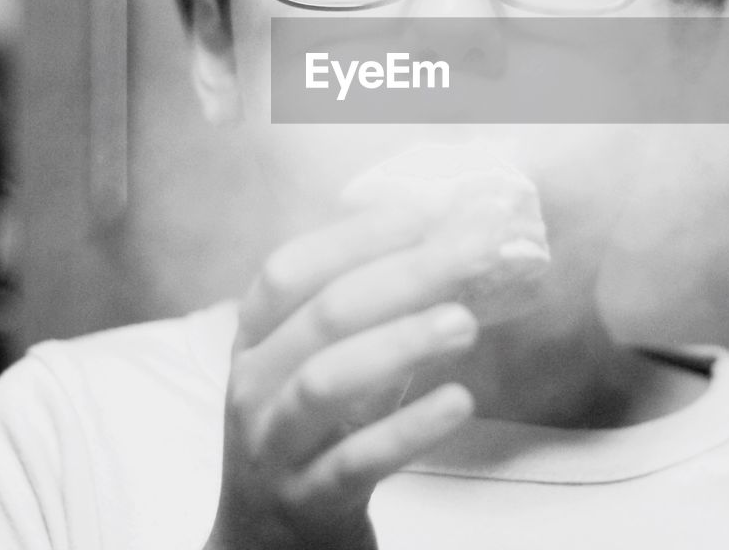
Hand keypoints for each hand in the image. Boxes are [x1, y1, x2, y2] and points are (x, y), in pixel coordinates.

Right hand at [205, 210, 517, 549]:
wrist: (264, 545)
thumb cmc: (310, 436)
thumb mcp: (319, 366)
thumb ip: (367, 314)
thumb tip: (447, 246)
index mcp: (254, 341)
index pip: (291, 271)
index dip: (355, 236)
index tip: (424, 211)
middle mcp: (254, 387)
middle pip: (323, 315)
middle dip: (404, 275)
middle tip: (474, 253)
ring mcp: (272, 446)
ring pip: (326, 382)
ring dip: (400, 343)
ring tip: (464, 323)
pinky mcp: (305, 502)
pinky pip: (354, 461)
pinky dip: (407, 429)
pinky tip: (458, 402)